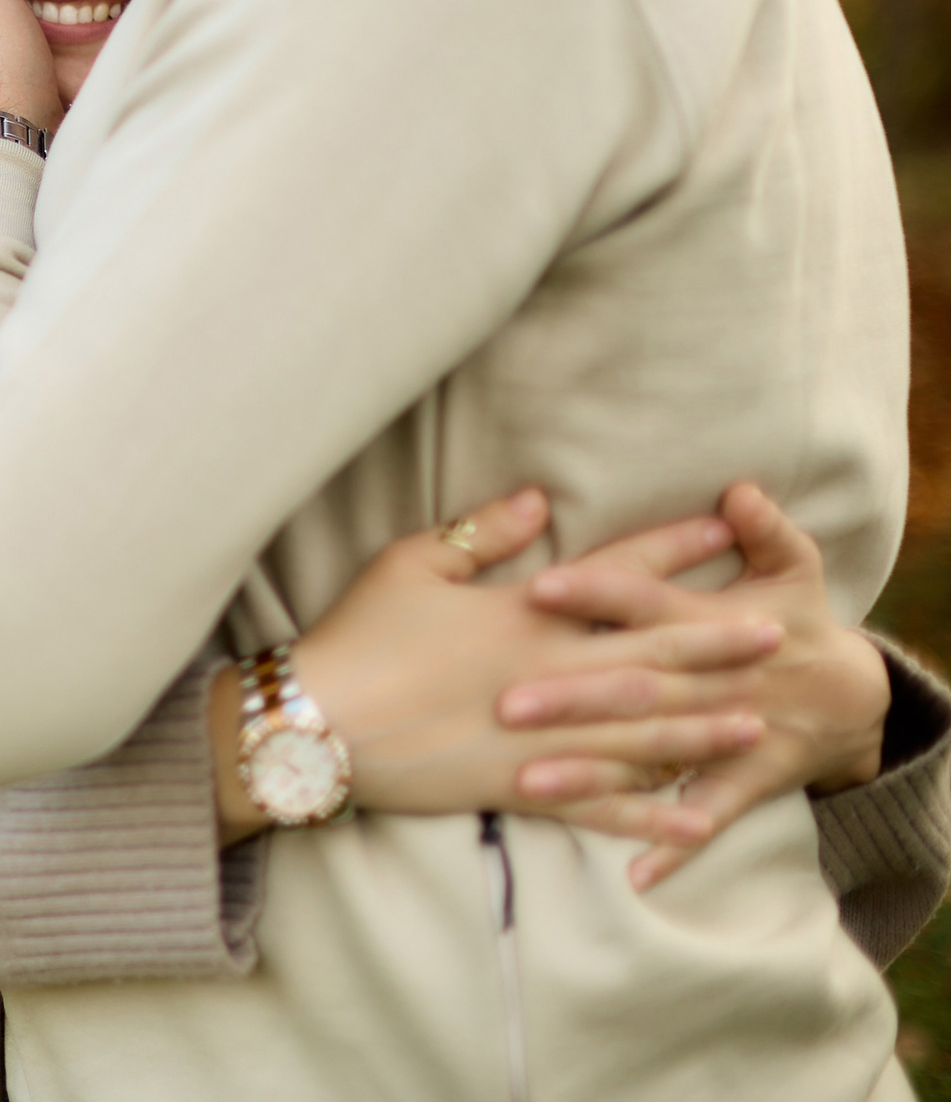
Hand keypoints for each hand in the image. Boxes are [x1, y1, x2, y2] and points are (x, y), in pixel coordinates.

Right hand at [233, 491, 777, 848]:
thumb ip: (482, 533)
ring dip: (702, 729)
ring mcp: (538, 738)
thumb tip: (541, 498)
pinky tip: (692, 822)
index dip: (669, 551)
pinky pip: (597, 807)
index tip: (720, 529)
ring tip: (756, 724)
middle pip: (650, 658)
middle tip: (774, 635)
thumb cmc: (356, 636)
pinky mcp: (517, 787)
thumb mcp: (409, 564)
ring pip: (639, 735)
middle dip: (716, 645)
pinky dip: (647, 816)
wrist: (314, 723)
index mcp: (522, 615)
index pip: (613, 577)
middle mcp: (545, 676)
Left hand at [506, 482, 888, 887]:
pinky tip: (629, 873)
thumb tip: (741, 488)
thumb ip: (763, 529)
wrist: (855, 697)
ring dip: (593, 772)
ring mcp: (728, 736)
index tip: (538, 587)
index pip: (644, 597)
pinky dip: (672, 844)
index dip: (597, 589)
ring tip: (530, 784)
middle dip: (572, 692)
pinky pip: (704, 816)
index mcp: (710, 619)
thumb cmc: (799, 616)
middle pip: (633, 683)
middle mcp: (713, 679)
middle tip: (506, 702)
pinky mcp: (743, 782)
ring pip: (651, 755)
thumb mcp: (794, 567)